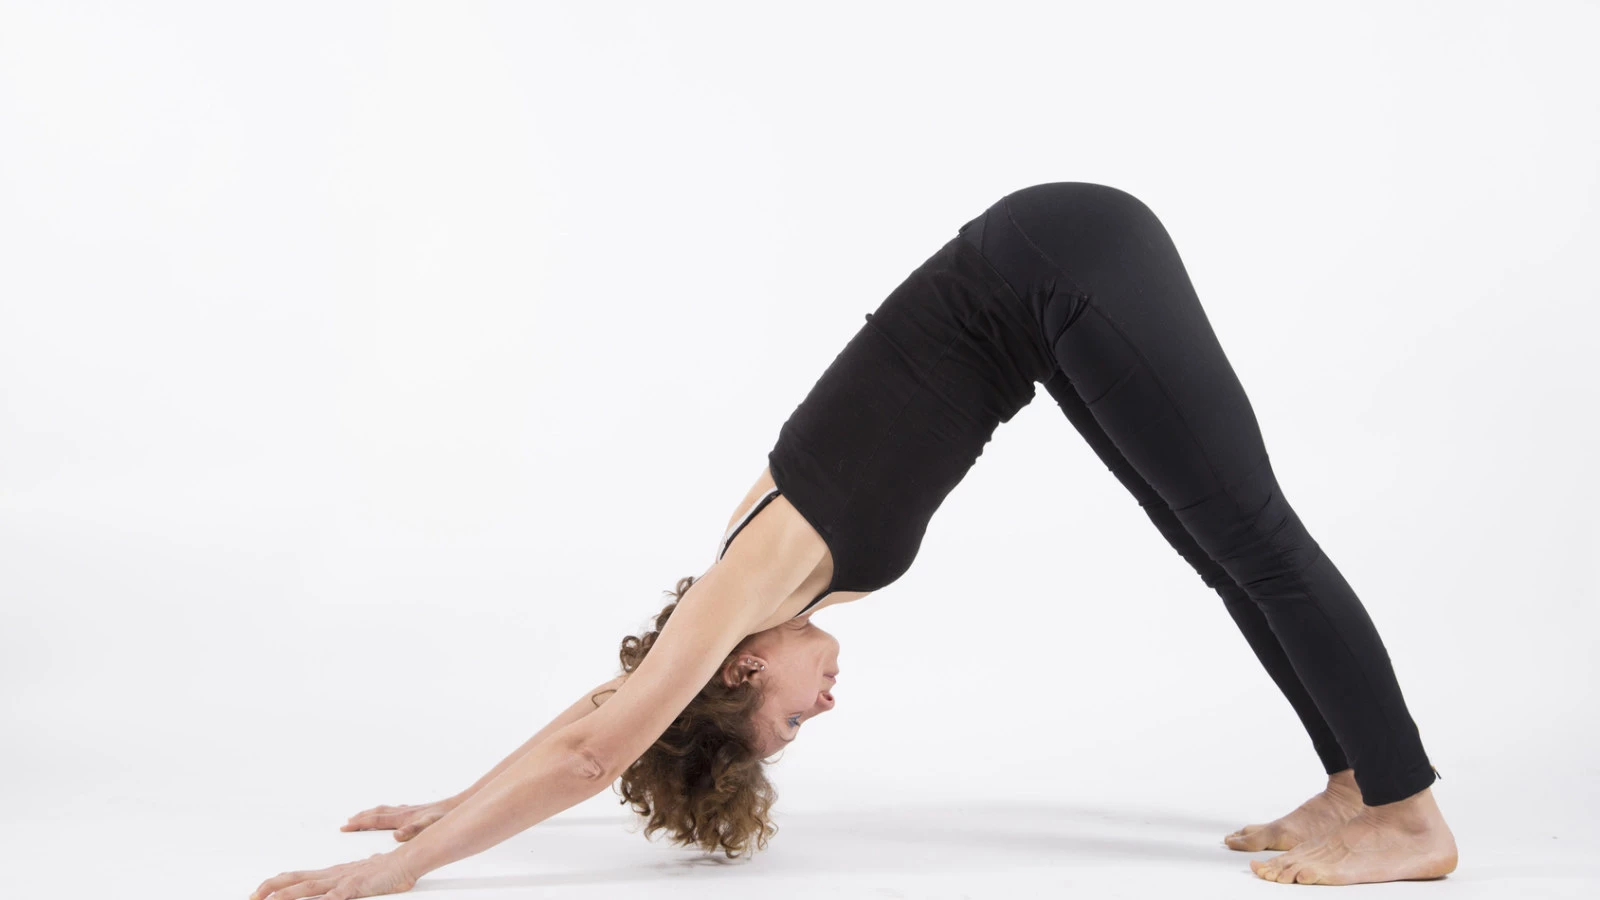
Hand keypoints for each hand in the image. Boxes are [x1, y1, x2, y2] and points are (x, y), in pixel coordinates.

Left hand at [250, 850, 415, 899]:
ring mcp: (342, 881)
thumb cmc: (387, 871)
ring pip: (307, 889)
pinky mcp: (354, 888)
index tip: (259, 892)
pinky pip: (333, 898)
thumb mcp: (362, 879)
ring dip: (286, 897)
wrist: (406, 861)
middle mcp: (332, 876)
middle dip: (270, 889)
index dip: (276, 884)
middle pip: (294, 881)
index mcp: (332, 874)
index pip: (297, 877)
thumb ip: (349, 885)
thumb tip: (343, 888)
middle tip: (251, 897)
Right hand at [341, 798, 458, 841]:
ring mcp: (410, 810)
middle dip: (361, 818)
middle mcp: (403, 812)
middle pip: (376, 813)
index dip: (359, 824)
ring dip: (371, 813)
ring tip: (362, 816)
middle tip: (347, 822)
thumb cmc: (444, 817)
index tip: (344, 826)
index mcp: (402, 817)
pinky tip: (390, 814)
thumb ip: (413, 831)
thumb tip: (396, 836)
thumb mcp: (429, 825)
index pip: (375, 820)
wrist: (458, 805)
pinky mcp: (417, 810)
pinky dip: (386, 812)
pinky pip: (394, 810)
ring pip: (385, 810)